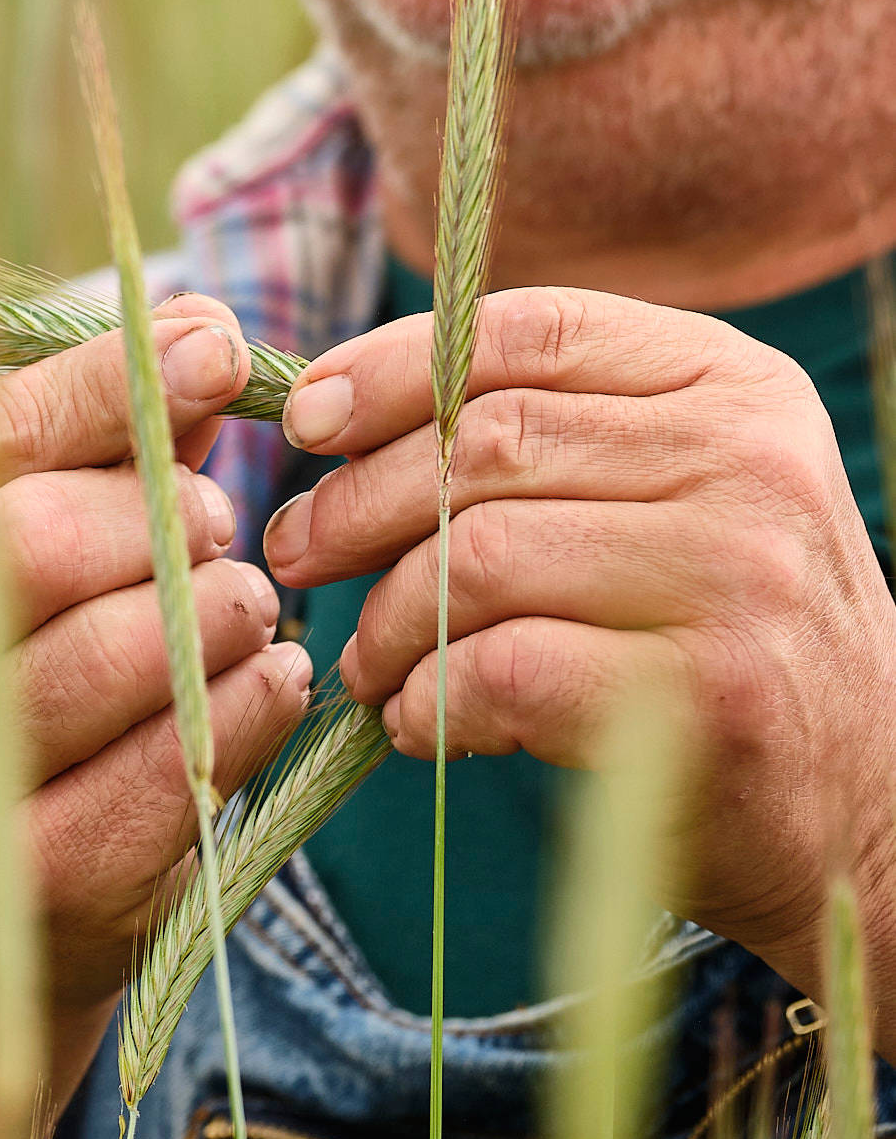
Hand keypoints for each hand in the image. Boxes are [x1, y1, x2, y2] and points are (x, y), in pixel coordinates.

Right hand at [0, 295, 311, 1081]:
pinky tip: (270, 682)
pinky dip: (255, 703)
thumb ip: (101, 447)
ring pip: (123, 650)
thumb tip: (206, 327)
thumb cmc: (4, 684)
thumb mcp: (13, 556)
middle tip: (216, 527)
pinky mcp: (37, 877)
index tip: (219, 346)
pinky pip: (185, 761)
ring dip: (223, 609)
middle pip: (37, 539)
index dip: (114, 382)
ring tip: (245, 608)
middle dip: (162, 515)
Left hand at [262, 284, 895, 991]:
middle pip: (483, 442)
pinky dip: (430, 701)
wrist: (866, 809)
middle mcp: (747, 459)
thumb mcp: (674, 490)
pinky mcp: (712, 695)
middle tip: (299, 556)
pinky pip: (504, 669)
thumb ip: (546, 427)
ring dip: (389, 619)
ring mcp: (738, 574)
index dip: (388, 367)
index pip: (523, 329)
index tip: (305, 423)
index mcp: (731, 381)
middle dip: (358, 502)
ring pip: (479, 555)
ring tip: (368, 664)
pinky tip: (421, 723)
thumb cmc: (724, 636)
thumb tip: (328, 403)